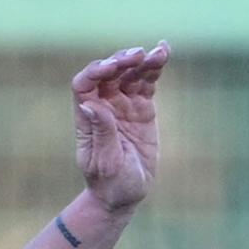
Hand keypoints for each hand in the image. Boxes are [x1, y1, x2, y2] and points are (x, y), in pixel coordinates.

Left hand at [72, 43, 167, 213]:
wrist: (125, 195)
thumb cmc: (110, 183)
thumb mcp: (105, 161)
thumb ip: (101, 132)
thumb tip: (90, 105)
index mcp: (87, 117)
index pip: (84, 85)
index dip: (96, 71)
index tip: (113, 67)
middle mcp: (103, 105)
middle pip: (108, 73)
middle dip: (121, 61)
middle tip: (138, 56)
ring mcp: (123, 104)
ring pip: (130, 74)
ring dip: (142, 61)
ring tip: (159, 52)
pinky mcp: (142, 107)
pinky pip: (146, 83)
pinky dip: (154, 69)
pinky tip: (163, 53)